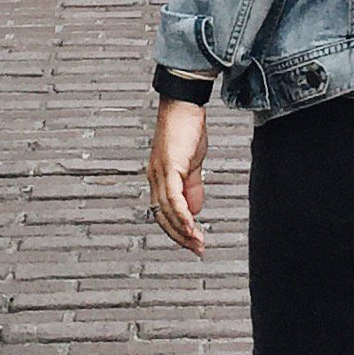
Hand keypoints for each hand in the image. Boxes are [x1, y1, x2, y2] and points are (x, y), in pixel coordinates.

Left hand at [146, 100, 208, 253]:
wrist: (184, 105)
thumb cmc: (187, 130)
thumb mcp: (192, 163)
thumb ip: (192, 187)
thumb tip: (194, 211)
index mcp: (159, 179)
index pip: (164, 213)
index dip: (177, 231)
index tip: (192, 243)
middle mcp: (155, 178)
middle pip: (163, 217)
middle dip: (180, 237)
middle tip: (198, 250)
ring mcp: (160, 173)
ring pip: (168, 211)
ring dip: (184, 230)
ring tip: (198, 243)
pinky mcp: (170, 167)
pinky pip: (174, 197)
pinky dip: (183, 214)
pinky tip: (192, 226)